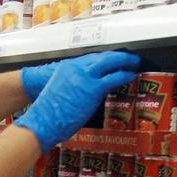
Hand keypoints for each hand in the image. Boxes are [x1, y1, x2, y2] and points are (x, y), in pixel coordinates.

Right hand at [14, 51, 139, 151]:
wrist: (42, 121)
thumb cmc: (48, 113)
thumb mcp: (59, 92)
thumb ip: (73, 87)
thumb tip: (84, 93)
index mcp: (67, 67)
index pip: (91, 58)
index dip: (105, 58)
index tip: (113, 59)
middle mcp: (76, 68)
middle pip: (102, 56)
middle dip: (118, 56)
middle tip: (128, 58)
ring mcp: (85, 77)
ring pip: (110, 61)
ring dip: (124, 61)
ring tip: (133, 63)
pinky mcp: (93, 88)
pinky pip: (114, 77)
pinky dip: (124, 74)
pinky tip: (131, 75)